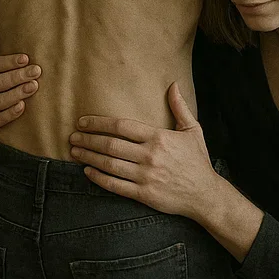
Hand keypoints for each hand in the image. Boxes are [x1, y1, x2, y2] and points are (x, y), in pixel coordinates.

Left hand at [70, 83, 219, 218]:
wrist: (205, 194)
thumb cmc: (197, 161)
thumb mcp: (193, 130)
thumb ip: (180, 107)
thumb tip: (173, 84)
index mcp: (158, 137)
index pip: (122, 126)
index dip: (99, 123)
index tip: (83, 122)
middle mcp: (149, 156)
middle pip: (110, 145)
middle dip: (88, 140)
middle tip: (72, 137)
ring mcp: (145, 176)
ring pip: (109, 165)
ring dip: (88, 158)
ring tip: (75, 152)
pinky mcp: (143, 194)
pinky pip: (115, 186)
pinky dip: (99, 178)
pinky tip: (88, 172)